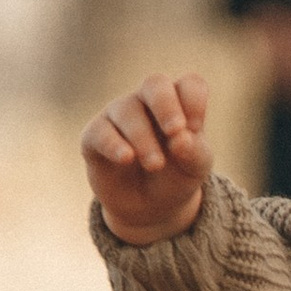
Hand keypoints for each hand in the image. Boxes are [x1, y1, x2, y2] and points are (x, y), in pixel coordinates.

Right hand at [83, 72, 212, 245]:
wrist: (149, 206)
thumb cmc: (176, 176)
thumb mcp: (195, 168)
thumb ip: (194, 152)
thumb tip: (181, 139)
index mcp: (179, 103)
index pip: (189, 84)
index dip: (194, 102)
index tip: (196, 129)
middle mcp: (147, 101)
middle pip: (155, 84)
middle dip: (166, 106)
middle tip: (175, 132)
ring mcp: (119, 115)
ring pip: (128, 111)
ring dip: (144, 138)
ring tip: (155, 166)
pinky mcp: (94, 135)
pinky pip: (100, 131)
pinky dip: (113, 144)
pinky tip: (127, 158)